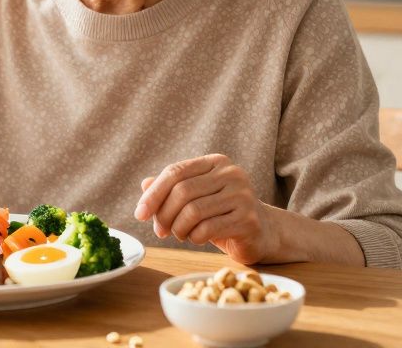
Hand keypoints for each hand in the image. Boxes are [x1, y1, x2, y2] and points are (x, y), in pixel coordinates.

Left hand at [134, 154, 277, 264]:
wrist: (262, 233)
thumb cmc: (222, 213)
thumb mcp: (196, 197)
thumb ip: (172, 188)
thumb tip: (144, 184)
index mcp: (216, 162)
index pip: (175, 172)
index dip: (153, 194)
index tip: (139, 214)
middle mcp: (232, 174)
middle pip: (182, 192)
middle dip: (164, 214)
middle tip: (160, 231)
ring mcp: (242, 196)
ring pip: (193, 211)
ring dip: (178, 228)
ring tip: (179, 234)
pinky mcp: (248, 220)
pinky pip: (207, 229)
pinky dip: (193, 237)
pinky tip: (195, 239)